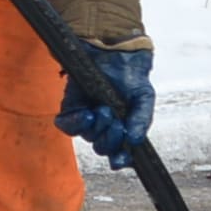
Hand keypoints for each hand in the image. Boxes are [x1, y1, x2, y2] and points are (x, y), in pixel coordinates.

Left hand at [55, 41, 155, 160]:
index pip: (119, 153)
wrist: (116, 50)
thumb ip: (142, 119)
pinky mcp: (71, 106)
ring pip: (87, 136)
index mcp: (122, 128)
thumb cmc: (130, 75)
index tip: (120, 160)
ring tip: (103, 110)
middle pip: (102, 146)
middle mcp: (103, 126)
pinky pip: (66, 124)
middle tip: (115, 123)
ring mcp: (86, 117)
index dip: (119, 160)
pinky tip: (87, 114)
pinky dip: (76, 122)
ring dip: (96, 128)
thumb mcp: (143, 97)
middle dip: (109, 139)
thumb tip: (135, 140)